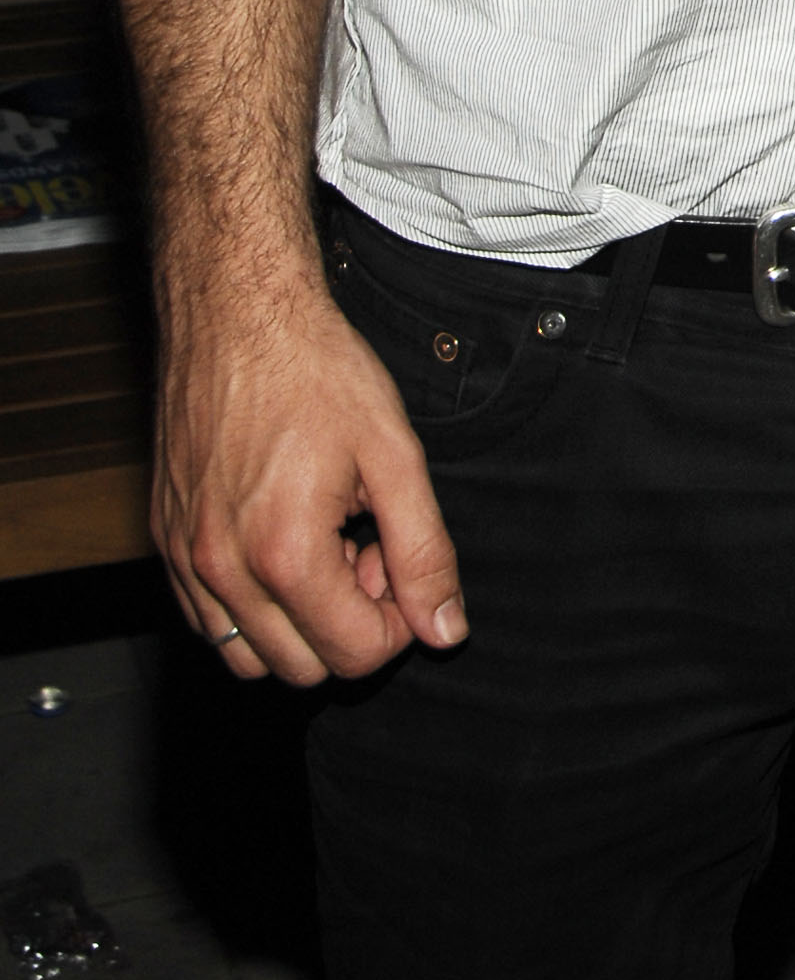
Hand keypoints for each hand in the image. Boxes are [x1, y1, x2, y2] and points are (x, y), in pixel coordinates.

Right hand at [153, 267, 466, 686]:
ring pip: (247, 657)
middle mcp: (220, 570)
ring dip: (296, 621)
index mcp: (283, 554)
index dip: (397, 618)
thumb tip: (446, 630)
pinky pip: (206, 620)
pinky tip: (279, 534)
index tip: (395, 555)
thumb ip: (424, 551)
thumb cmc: (315, 368)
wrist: (238, 310)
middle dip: (348, 621)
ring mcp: (183, 559)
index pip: (355, 656)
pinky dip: (249, 604)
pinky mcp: (163, 540)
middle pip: (302, 669)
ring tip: (322, 541)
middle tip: (362, 544)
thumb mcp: (395, 455)